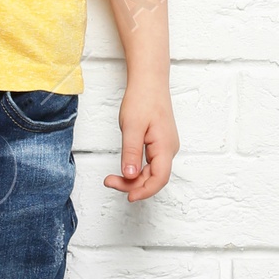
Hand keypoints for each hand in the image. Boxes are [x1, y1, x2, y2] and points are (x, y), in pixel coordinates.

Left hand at [106, 79, 178, 200]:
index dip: (144, 191)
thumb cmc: (143, 99)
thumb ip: (131, 153)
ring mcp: (165, 147)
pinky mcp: (160, 143)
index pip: (159, 179)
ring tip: (112, 177)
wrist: (149, 81)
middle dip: (132, 185)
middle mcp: (169, 149)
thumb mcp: (132, 127)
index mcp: (165, 147)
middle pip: (154, 178)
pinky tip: (125, 168)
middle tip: (109, 181)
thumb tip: (131, 175)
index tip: (128, 197)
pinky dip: (137, 169)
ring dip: (133, 178)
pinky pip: (150, 163)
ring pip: (151, 172)